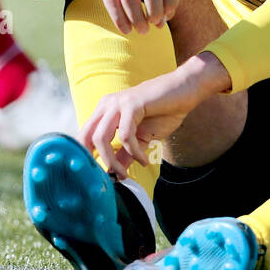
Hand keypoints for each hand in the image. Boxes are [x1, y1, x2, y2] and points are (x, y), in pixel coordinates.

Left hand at [80, 53, 230, 174]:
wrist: (185, 90)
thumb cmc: (164, 112)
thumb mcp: (141, 138)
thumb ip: (126, 154)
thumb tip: (115, 175)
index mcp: (104, 112)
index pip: (83, 137)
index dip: (86, 158)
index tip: (99, 178)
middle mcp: (106, 106)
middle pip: (86, 139)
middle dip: (95, 163)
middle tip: (110, 179)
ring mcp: (117, 103)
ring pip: (101, 138)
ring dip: (112, 162)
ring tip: (125, 175)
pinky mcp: (131, 104)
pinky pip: (125, 134)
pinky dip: (134, 152)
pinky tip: (144, 160)